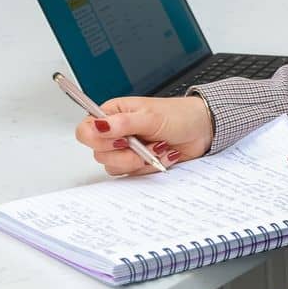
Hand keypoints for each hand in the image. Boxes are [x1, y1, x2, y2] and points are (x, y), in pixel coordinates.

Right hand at [74, 95, 213, 176]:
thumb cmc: (179, 115)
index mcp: (113, 114)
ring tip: (157, 147)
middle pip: (99, 154)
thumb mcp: (150, 116)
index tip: (119, 139)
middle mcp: (116, 132)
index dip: (97, 139)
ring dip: (140, 160)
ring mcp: (126, 149)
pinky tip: (162, 154)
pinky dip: (150, 166)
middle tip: (143, 144)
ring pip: (115, 167)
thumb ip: (122, 123)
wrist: (202, 130)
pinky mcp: (137, 163)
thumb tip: (98, 125)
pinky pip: (133, 174)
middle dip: (126, 153)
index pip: (86, 130)